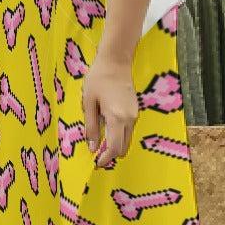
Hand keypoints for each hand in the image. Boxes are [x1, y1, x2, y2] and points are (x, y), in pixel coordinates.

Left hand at [82, 48, 139, 168]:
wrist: (116, 61)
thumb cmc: (98, 79)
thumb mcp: (89, 103)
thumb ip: (91, 127)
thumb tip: (93, 148)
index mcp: (117, 117)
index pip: (115, 147)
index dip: (106, 159)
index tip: (96, 164)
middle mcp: (130, 119)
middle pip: (123, 147)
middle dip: (111, 155)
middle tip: (96, 156)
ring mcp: (135, 115)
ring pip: (127, 140)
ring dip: (115, 146)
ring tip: (99, 144)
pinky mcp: (135, 111)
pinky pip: (128, 131)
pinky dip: (119, 136)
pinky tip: (106, 131)